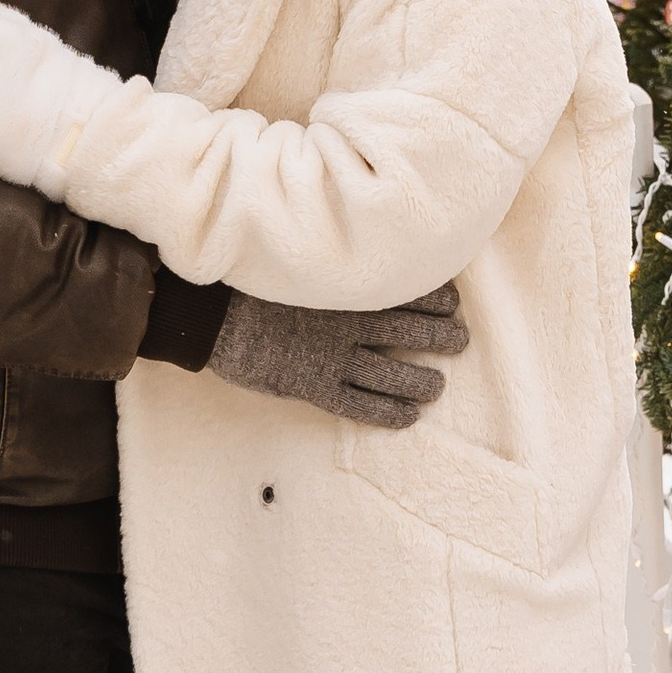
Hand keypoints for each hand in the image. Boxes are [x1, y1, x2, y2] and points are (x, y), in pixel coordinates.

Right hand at [209, 281, 468, 431]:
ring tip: (437, 384)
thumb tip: (355, 255)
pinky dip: (390, 413)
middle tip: (460, 339)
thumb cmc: (251, 281)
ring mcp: (333, 357)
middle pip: (414, 332)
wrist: (212, 312)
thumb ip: (331, 266)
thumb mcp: (297, 261)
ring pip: (395, 375)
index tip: (451, 299)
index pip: (410, 291)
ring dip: (425, 381)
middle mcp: (349, 323)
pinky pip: (362, 406)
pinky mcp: (315, 387)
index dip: (437, 297)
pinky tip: (408, 416)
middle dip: (445, 336)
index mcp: (348, 287)